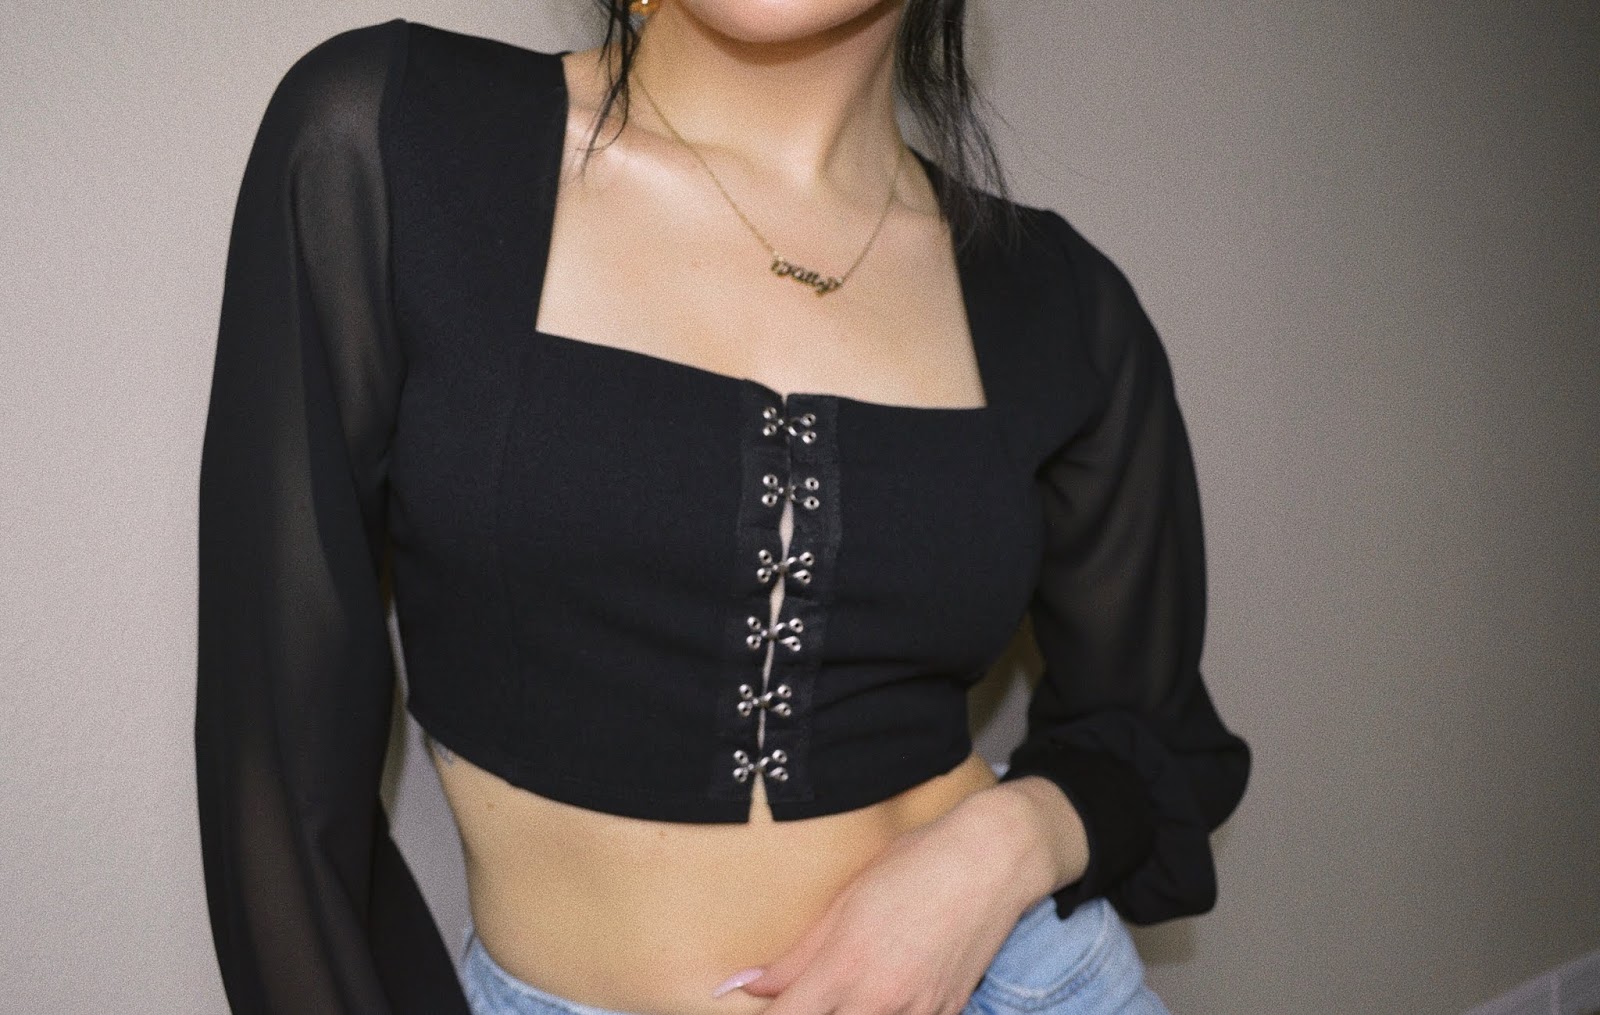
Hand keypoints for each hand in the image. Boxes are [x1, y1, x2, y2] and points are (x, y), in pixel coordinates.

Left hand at [725, 787, 1075, 1014]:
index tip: (763, 1010)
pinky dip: (888, 1014)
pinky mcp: (948, 1014)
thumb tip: (742, 987)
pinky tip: (886, 993)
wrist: (992, 860)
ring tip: (846, 992)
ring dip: (848, 1014)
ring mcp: (919, 1013)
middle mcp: (880, 1000)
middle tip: (808, 998)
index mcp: (845, 968)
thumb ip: (793, 957)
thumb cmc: (915, 866)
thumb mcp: (844, 903)